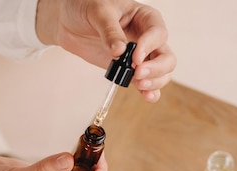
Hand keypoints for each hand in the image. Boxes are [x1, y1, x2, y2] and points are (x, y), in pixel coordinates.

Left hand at [36, 0, 175, 102]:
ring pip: (161, 73)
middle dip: (156, 68)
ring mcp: (142, 56)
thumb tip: (120, 51)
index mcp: (145, 18)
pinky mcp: (131, 70)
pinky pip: (148, 83)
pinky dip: (150, 92)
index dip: (149, 47)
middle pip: (166, 57)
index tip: (134, 58)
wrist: (70, 21)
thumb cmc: (87, 7)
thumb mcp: (98, 12)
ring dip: (154, 82)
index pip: (158, 34)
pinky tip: (146, 96)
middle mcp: (148, 38)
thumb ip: (110, 31)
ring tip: (138, 85)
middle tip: (138, 74)